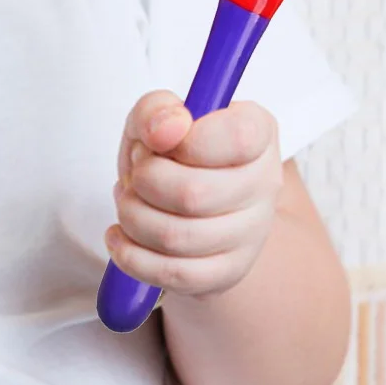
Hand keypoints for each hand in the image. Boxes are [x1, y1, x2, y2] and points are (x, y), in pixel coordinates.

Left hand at [107, 91, 281, 299]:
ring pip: (178, 237)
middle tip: (136, 174)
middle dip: (144, 182)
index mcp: (258, 133)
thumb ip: (157, 109)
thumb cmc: (176, 151)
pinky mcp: (229, 271)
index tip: (161, 141)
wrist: (193, 201)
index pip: (237, 138)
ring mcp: (251, 233)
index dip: (188, 141)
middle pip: (194, 194)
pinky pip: (175, 275)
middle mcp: (265, 183)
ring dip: (133, 217)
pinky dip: (132, 257)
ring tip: (127, 201)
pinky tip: (120, 236)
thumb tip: (167, 130)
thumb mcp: (158, 117)